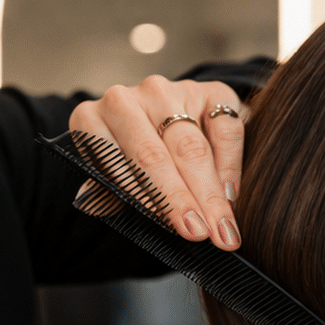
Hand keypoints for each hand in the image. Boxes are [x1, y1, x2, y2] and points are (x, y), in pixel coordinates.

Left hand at [69, 77, 245, 250]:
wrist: (173, 128)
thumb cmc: (135, 163)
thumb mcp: (113, 177)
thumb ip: (108, 191)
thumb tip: (95, 206)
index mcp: (92, 120)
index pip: (116, 161)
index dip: (145, 196)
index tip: (170, 228)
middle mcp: (126, 99)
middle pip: (155, 155)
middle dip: (182, 200)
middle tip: (201, 233)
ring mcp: (168, 91)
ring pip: (191, 146)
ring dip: (210, 193)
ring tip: (222, 227)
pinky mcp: (210, 92)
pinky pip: (225, 130)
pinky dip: (230, 166)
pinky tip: (232, 196)